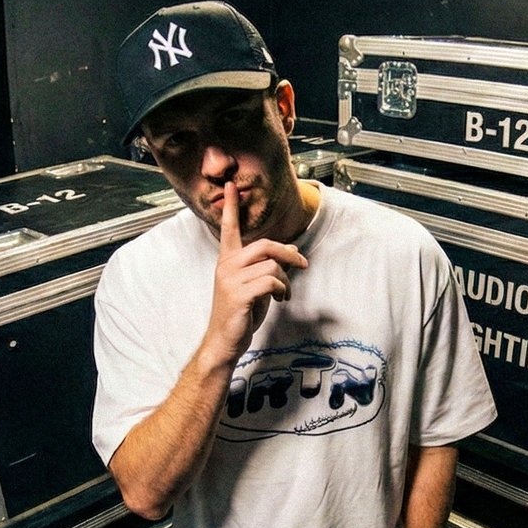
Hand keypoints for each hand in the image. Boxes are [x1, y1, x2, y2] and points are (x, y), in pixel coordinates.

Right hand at [204, 182, 306, 364]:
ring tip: (284, 294)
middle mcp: (226, 266)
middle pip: (265, 245)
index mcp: (227, 260)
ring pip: (272, 265)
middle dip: (289, 253)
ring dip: (286, 280)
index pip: (228, 229)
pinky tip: (279, 300)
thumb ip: (268, 267)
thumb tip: (292, 251)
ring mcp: (231, 279)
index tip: (231, 186)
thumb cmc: (239, 314)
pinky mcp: (238, 294)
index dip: (231, 207)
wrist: (224, 341)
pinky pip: (271, 282)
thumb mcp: (255, 286)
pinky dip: (282, 290)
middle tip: (303, 263)